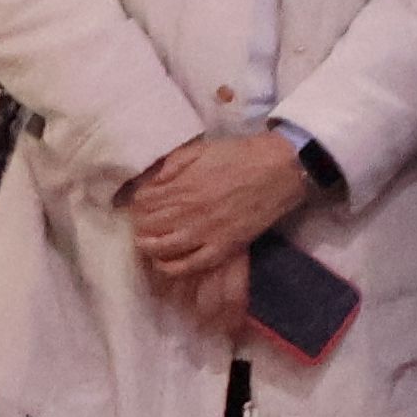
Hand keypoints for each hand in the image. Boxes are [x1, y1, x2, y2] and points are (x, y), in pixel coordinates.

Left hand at [122, 130, 316, 304]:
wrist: (278, 169)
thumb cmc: (240, 155)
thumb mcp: (202, 149)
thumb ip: (174, 163)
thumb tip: (153, 180)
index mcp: (183, 186)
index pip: (144, 201)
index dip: (137, 203)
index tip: (139, 203)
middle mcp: (190, 212)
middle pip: (149, 225)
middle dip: (139, 224)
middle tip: (140, 224)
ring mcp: (206, 232)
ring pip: (163, 247)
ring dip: (148, 246)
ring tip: (146, 242)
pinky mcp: (223, 248)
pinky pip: (190, 265)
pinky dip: (171, 267)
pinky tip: (163, 263)